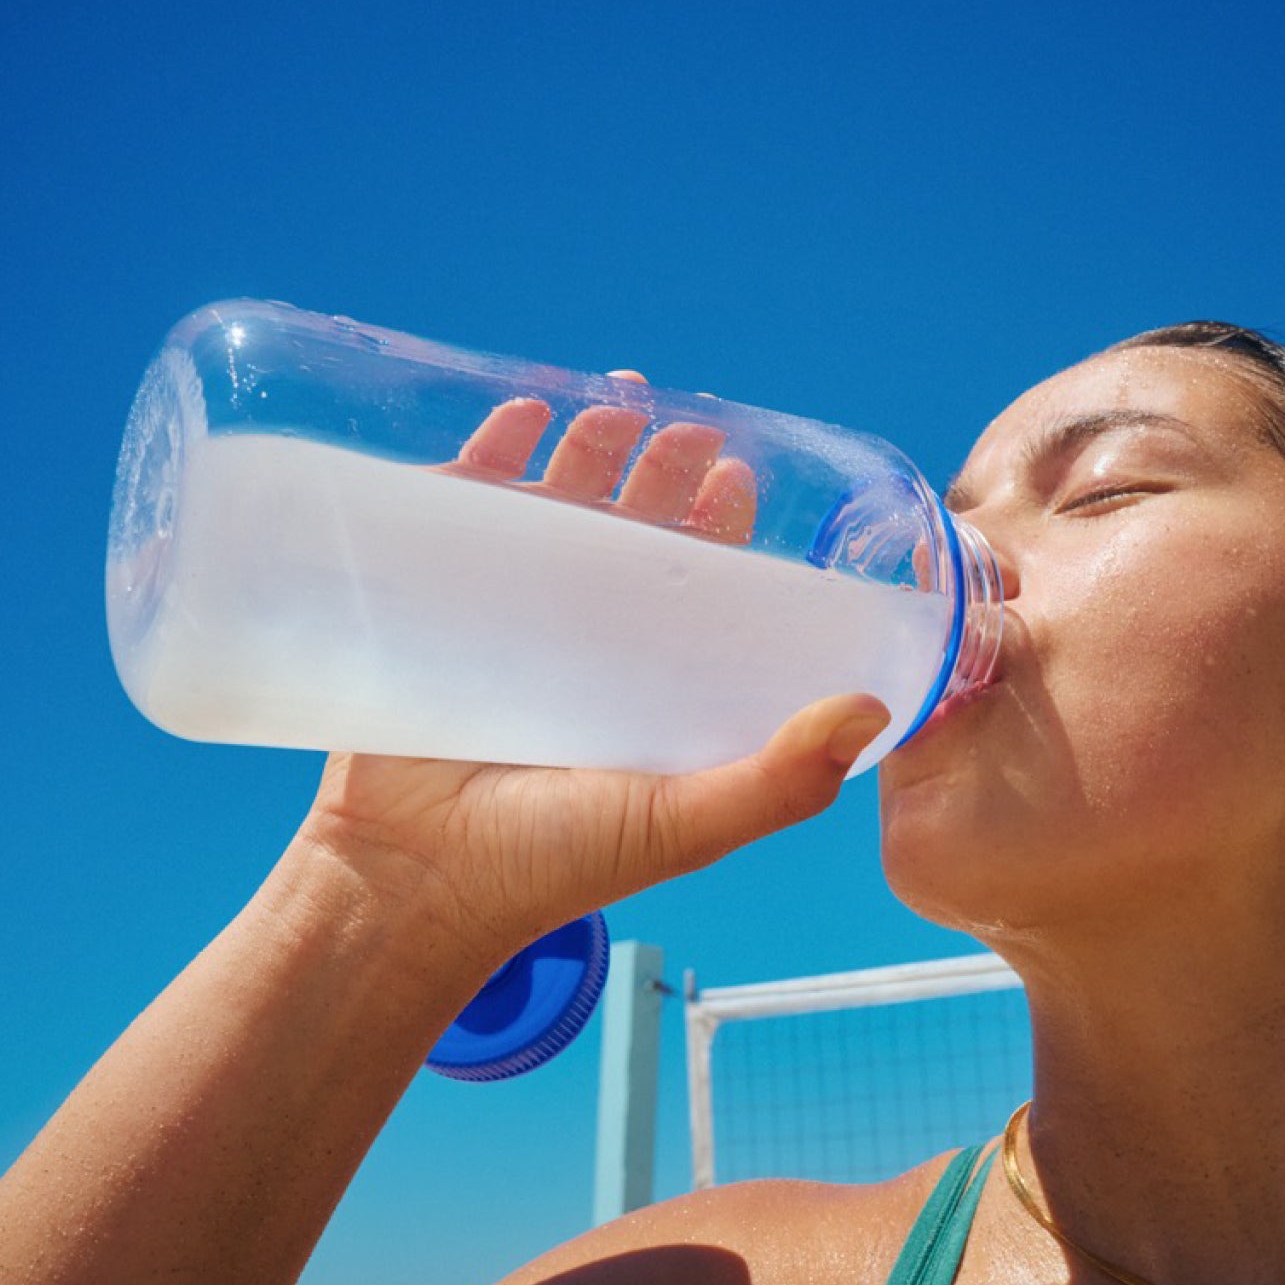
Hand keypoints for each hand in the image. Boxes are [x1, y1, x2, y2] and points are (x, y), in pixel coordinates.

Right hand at [299, 373, 887, 970]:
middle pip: (627, 533)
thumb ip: (782, 780)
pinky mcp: (426, 609)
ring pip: (551, 512)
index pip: (694, 586)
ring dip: (585, 449)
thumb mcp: (687, 823)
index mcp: (648, 688)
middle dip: (659, 472)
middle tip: (689, 428)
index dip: (717, 528)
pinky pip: (460, 516)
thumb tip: (870, 710)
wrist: (413, 883)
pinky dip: (486, 458)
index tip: (736, 478)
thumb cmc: (552, 867)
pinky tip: (520, 414)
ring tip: (613, 402)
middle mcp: (581, 650)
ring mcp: (501, 624)